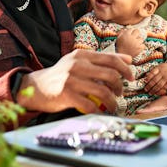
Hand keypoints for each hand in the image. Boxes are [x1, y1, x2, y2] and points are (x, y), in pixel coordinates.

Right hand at [16, 49, 133, 114]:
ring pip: (103, 91)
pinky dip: (99, 110)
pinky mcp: (66, 95)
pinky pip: (90, 105)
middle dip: (120, 86)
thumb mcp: (78, 62)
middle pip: (110, 75)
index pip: (110, 58)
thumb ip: (101, 60)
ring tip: (113, 105)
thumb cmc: (61, 75)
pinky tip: (101, 112)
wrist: (35, 87)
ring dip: (112, 101)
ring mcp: (71, 80)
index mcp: (82, 55)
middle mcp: (77, 65)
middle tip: (120, 93)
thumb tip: (128, 60)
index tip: (131, 77)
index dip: (125, 69)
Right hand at [116, 28, 145, 56]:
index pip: (131, 29)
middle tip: (135, 36)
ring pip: (141, 38)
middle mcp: (132, 38)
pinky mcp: (139, 48)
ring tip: (135, 43)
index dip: (131, 31)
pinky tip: (138, 47)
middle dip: (136, 33)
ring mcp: (136, 43)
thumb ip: (122, 33)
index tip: (131, 33)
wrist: (122, 56)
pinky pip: (143, 45)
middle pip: (137, 31)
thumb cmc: (119, 47)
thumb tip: (126, 30)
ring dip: (139, 41)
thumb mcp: (118, 39)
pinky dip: (141, 46)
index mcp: (126, 35)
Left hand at [142, 62, 166, 95]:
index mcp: (159, 67)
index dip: (148, 78)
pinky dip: (160, 91)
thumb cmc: (166, 68)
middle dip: (149, 86)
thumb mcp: (160, 66)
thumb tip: (146, 76)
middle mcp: (163, 72)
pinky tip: (156, 93)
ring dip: (154, 90)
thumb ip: (153, 71)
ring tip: (150, 93)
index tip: (145, 82)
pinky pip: (164, 87)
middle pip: (155, 80)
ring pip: (159, 85)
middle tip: (146, 90)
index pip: (152, 73)